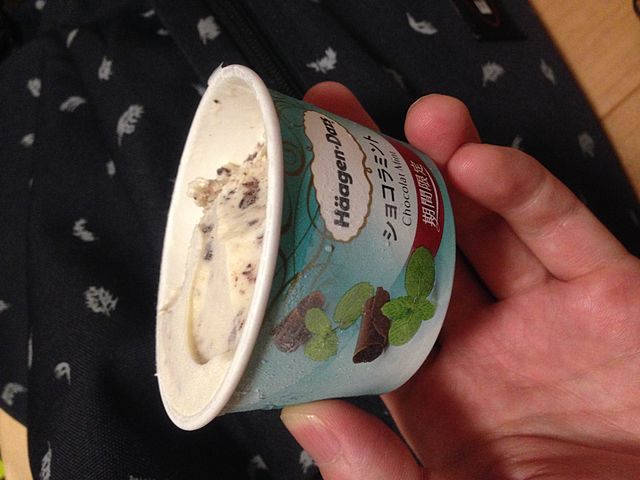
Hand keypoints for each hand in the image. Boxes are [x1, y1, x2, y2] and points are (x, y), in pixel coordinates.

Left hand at [281, 83, 639, 478]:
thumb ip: (378, 471)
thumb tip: (302, 416)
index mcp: (428, 386)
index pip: (369, 303)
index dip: (332, 253)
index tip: (296, 204)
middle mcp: (477, 339)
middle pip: (416, 244)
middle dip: (379, 182)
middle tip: (335, 125)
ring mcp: (540, 311)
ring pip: (482, 222)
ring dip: (445, 165)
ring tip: (411, 123)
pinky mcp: (607, 292)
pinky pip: (559, 228)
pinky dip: (519, 190)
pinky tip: (476, 160)